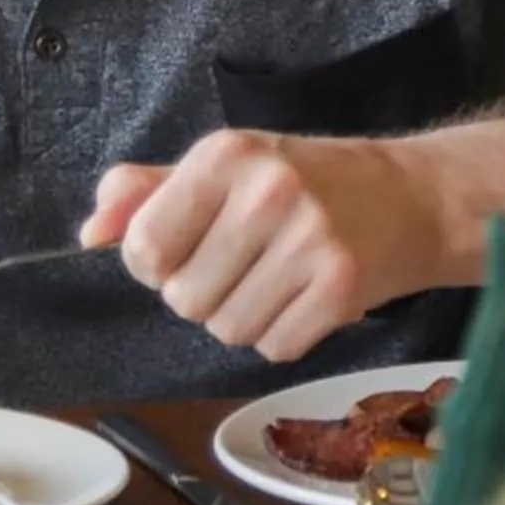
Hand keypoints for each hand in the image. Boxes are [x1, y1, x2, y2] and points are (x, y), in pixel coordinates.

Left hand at [81, 131, 453, 362]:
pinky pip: (272, 347)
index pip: (145, 247)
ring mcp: (308, 241)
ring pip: (226, 330)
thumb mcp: (227, 167)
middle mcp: (266, 193)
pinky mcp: (340, 288)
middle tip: (244, 263)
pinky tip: (305, 298)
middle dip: (203, 294)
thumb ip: (148, 193)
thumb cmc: (308, 183)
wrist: (413, 198)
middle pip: (183, 298)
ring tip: (276, 279)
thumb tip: (91, 233)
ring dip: (243, 318)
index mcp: (225, 156)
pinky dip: (282, 335)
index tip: (185, 251)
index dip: (155, 265)